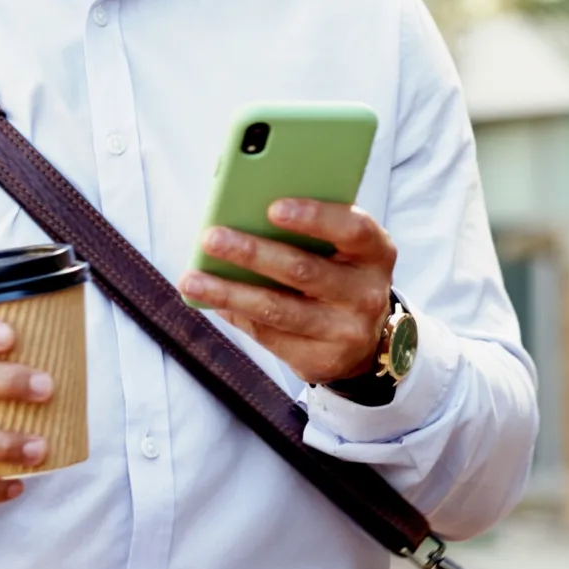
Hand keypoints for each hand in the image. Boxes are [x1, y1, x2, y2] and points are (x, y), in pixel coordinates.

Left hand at [178, 199, 394, 384]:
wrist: (367, 338)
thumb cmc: (342, 273)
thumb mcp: (342, 248)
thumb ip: (312, 228)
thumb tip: (243, 212)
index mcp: (376, 253)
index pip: (352, 229)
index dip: (315, 217)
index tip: (272, 207)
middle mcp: (367, 294)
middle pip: (304, 271)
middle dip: (253, 253)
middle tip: (211, 237)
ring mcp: (346, 332)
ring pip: (279, 310)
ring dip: (230, 291)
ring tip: (192, 279)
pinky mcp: (322, 361)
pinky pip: (269, 336)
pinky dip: (236, 314)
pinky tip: (211, 299)